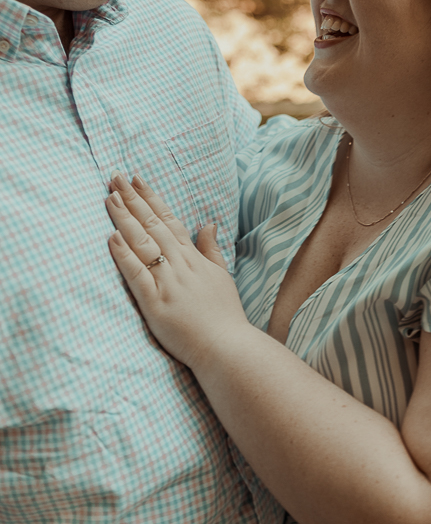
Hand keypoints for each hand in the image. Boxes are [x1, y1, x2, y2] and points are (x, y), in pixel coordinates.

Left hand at [106, 175, 247, 370]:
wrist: (227, 346)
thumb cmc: (225, 315)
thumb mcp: (222, 275)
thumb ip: (211, 249)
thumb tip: (208, 224)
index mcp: (194, 257)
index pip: (168, 220)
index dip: (151, 198)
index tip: (136, 180)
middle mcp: (180, 264)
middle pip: (152, 225)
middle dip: (132, 199)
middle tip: (114, 177)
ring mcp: (167, 282)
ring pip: (142, 243)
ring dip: (124, 219)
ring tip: (108, 198)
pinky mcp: (155, 303)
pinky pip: (137, 274)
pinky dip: (124, 255)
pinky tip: (112, 237)